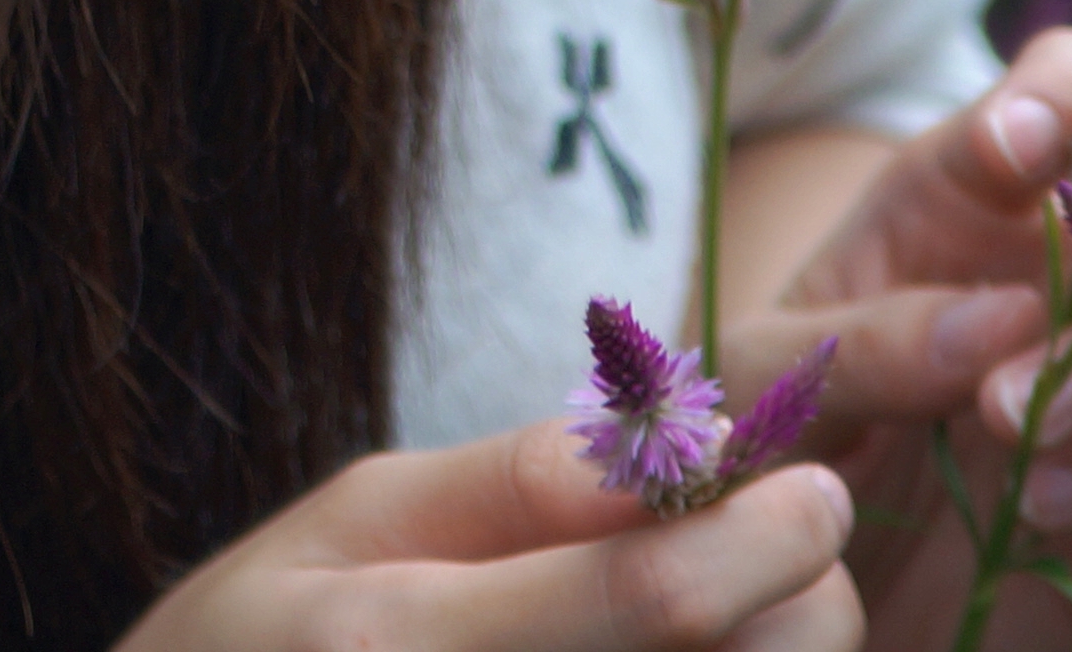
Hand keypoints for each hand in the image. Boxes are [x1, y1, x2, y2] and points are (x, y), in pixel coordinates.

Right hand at [112, 421, 857, 651]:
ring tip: (722, 619)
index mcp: (395, 646)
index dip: (768, 536)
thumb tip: (682, 441)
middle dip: (803, 605)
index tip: (811, 487)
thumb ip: (515, 484)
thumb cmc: (261, 647)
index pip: (648, 601)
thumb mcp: (351, 520)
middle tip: (786, 551)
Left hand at [720, 31, 1071, 651]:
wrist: (807, 591)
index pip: (1061, 89)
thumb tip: (1002, 323)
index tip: (1027, 137)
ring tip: (1002, 414)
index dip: (1069, 89)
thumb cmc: (781, 442)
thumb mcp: (772, 375)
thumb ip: (864, 336)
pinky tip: (1041, 499)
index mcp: (971, 195)